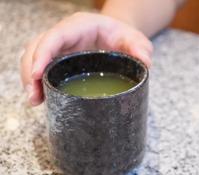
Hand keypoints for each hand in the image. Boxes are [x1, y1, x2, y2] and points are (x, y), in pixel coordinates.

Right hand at [20, 12, 152, 105]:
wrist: (120, 39)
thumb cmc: (125, 37)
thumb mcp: (136, 40)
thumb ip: (140, 48)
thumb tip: (145, 62)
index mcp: (80, 25)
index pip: (55, 36)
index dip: (43, 54)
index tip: (38, 75)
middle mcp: (66, 34)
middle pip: (38, 47)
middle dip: (31, 71)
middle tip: (34, 97)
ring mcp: (62, 46)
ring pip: (36, 57)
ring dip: (31, 79)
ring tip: (35, 101)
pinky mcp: (61, 58)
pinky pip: (44, 67)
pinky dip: (39, 82)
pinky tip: (41, 98)